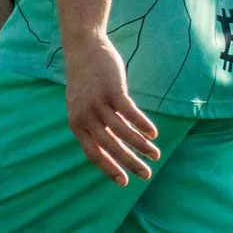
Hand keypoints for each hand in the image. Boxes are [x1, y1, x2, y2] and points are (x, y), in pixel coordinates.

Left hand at [62, 31, 158, 184]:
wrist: (83, 50)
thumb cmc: (85, 80)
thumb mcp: (82, 105)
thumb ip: (93, 124)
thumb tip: (109, 143)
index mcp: (77, 125)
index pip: (93, 154)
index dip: (109, 169)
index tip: (124, 182)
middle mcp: (85, 118)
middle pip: (110, 147)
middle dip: (129, 163)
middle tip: (145, 175)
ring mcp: (98, 104)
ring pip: (122, 132)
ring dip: (140, 146)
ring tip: (156, 154)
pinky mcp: (113, 91)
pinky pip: (129, 113)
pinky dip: (142, 125)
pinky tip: (153, 134)